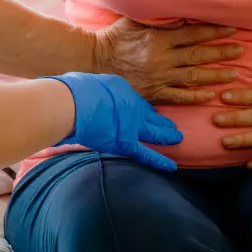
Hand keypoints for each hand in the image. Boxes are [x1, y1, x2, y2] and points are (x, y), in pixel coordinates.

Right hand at [47, 72, 182, 172]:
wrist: (73, 104)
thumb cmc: (75, 92)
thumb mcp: (91, 84)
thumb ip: (98, 95)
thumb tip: (91, 100)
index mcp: (122, 89)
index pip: (138, 103)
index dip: (146, 110)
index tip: (151, 114)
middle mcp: (131, 105)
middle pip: (150, 116)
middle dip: (162, 121)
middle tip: (172, 125)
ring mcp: (131, 123)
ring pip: (154, 132)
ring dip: (167, 136)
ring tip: (178, 138)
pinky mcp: (126, 142)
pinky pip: (146, 153)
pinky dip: (159, 160)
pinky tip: (171, 166)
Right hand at [93, 18, 242, 103]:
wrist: (95, 62)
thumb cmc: (115, 37)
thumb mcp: (135, 20)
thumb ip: (158, 17)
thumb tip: (181, 13)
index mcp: (160, 37)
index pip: (194, 34)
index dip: (214, 32)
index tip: (231, 30)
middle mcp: (163, 57)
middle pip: (198, 54)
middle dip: (221, 52)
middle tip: (240, 50)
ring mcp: (160, 76)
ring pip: (194, 76)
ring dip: (215, 75)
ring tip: (233, 73)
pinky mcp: (154, 92)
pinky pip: (179, 96)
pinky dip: (196, 96)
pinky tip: (210, 95)